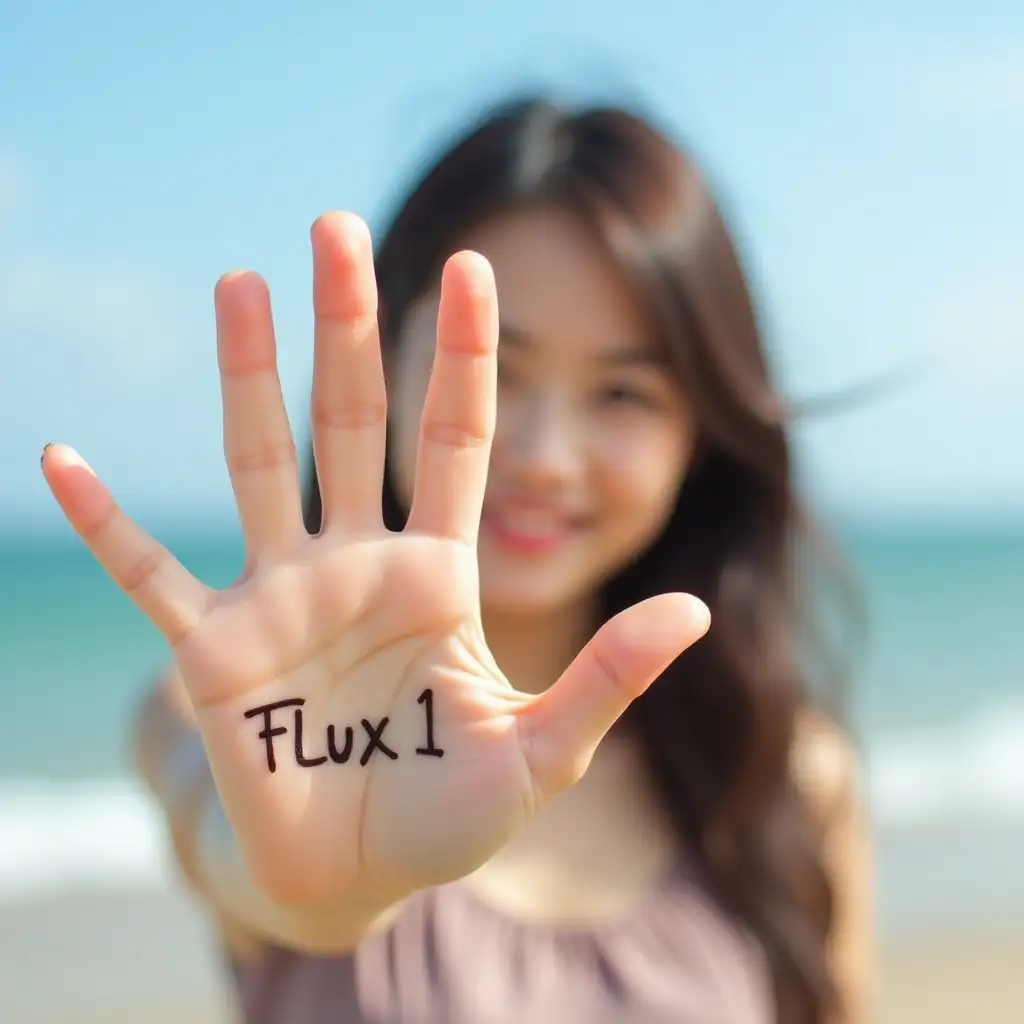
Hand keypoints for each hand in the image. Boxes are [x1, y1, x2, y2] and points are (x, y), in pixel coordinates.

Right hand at [41, 212, 709, 907]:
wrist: (359, 877)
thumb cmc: (452, 816)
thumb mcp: (545, 750)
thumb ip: (610, 677)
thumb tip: (697, 611)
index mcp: (438, 575)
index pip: (456, 438)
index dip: (465, 354)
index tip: (471, 263)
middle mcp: (358, 564)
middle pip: (354, 419)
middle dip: (348, 325)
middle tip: (335, 225)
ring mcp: (282, 597)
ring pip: (259, 463)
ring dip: (246, 376)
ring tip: (241, 283)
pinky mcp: (216, 653)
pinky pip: (151, 576)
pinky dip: (110, 525)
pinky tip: (62, 460)